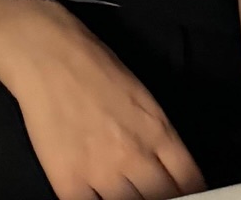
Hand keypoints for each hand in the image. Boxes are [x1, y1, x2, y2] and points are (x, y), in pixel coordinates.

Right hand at [0, 2, 206, 199]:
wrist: (49, 55)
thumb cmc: (97, 67)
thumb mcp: (143, 98)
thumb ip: (159, 138)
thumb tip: (169, 170)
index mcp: (158, 131)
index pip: (189, 181)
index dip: (190, 192)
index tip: (184, 194)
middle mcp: (135, 155)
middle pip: (162, 199)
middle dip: (163, 199)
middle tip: (151, 190)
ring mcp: (101, 173)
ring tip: (125, 190)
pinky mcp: (68, 184)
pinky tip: (99, 195)